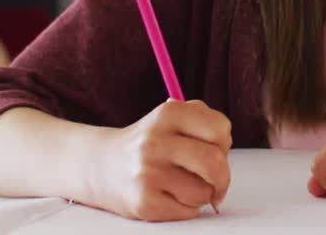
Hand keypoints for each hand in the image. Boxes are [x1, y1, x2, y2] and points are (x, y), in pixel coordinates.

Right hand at [90, 99, 231, 220]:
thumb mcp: (172, 118)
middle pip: (215, 162)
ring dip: (203, 193)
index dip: (224, 143)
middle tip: (216, 181)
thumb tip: (225, 146)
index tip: (215, 149)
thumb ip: (204, 120)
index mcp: (168, 113)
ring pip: (204, 192)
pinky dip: (187, 207)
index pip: (220, 129)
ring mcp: (147, 173)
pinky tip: (170, 196)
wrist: (101, 166)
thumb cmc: (150, 143)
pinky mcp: (144, 202)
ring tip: (185, 185)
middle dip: (223, 176)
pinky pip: (188, 211)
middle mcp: (155, 141)